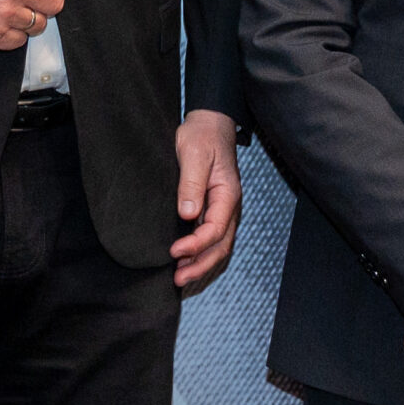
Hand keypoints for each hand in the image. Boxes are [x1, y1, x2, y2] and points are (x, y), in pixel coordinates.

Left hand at [171, 110, 241, 291]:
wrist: (210, 125)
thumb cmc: (202, 136)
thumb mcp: (194, 154)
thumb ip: (191, 184)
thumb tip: (188, 214)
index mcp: (227, 195)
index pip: (215, 229)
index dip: (196, 245)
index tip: (174, 251)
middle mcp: (229, 207)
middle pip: (221, 246)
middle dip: (200, 265)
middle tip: (178, 279)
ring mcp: (223, 210)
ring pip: (218, 247)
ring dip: (201, 264)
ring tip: (180, 278)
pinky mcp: (213, 210)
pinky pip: (212, 239)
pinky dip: (201, 254)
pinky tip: (186, 261)